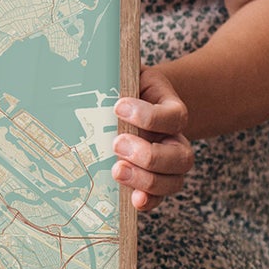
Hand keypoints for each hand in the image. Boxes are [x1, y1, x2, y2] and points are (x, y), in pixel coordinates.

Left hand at [113, 65, 193, 212]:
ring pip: (174, 180)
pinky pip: (159, 197)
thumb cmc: (128, 88)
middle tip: (117, 144)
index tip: (119, 106)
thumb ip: (118, 75)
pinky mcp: (155, 179)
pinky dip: (148, 200)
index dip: (148, 115)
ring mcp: (168, 163)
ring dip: (146, 180)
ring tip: (117, 170)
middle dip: (148, 155)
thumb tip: (89, 68)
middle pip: (180, 156)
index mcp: (171, 110)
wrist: (137, 102)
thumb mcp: (127, 74)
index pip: (172, 117)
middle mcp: (175, 139)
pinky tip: (133, 199)